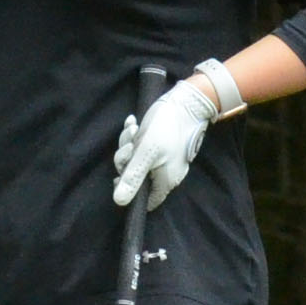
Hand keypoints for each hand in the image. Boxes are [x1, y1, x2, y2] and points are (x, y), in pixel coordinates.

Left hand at [112, 78, 218, 210]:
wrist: (186, 102)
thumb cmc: (167, 129)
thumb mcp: (146, 154)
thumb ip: (133, 178)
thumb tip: (119, 201)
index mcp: (164, 181)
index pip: (146, 201)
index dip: (130, 192)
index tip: (120, 178)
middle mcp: (163, 172)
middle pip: (136, 176)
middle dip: (126, 160)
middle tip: (130, 146)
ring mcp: (161, 158)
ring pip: (135, 158)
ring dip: (128, 143)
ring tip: (133, 129)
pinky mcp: (157, 144)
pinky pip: (140, 144)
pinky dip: (133, 134)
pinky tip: (132, 122)